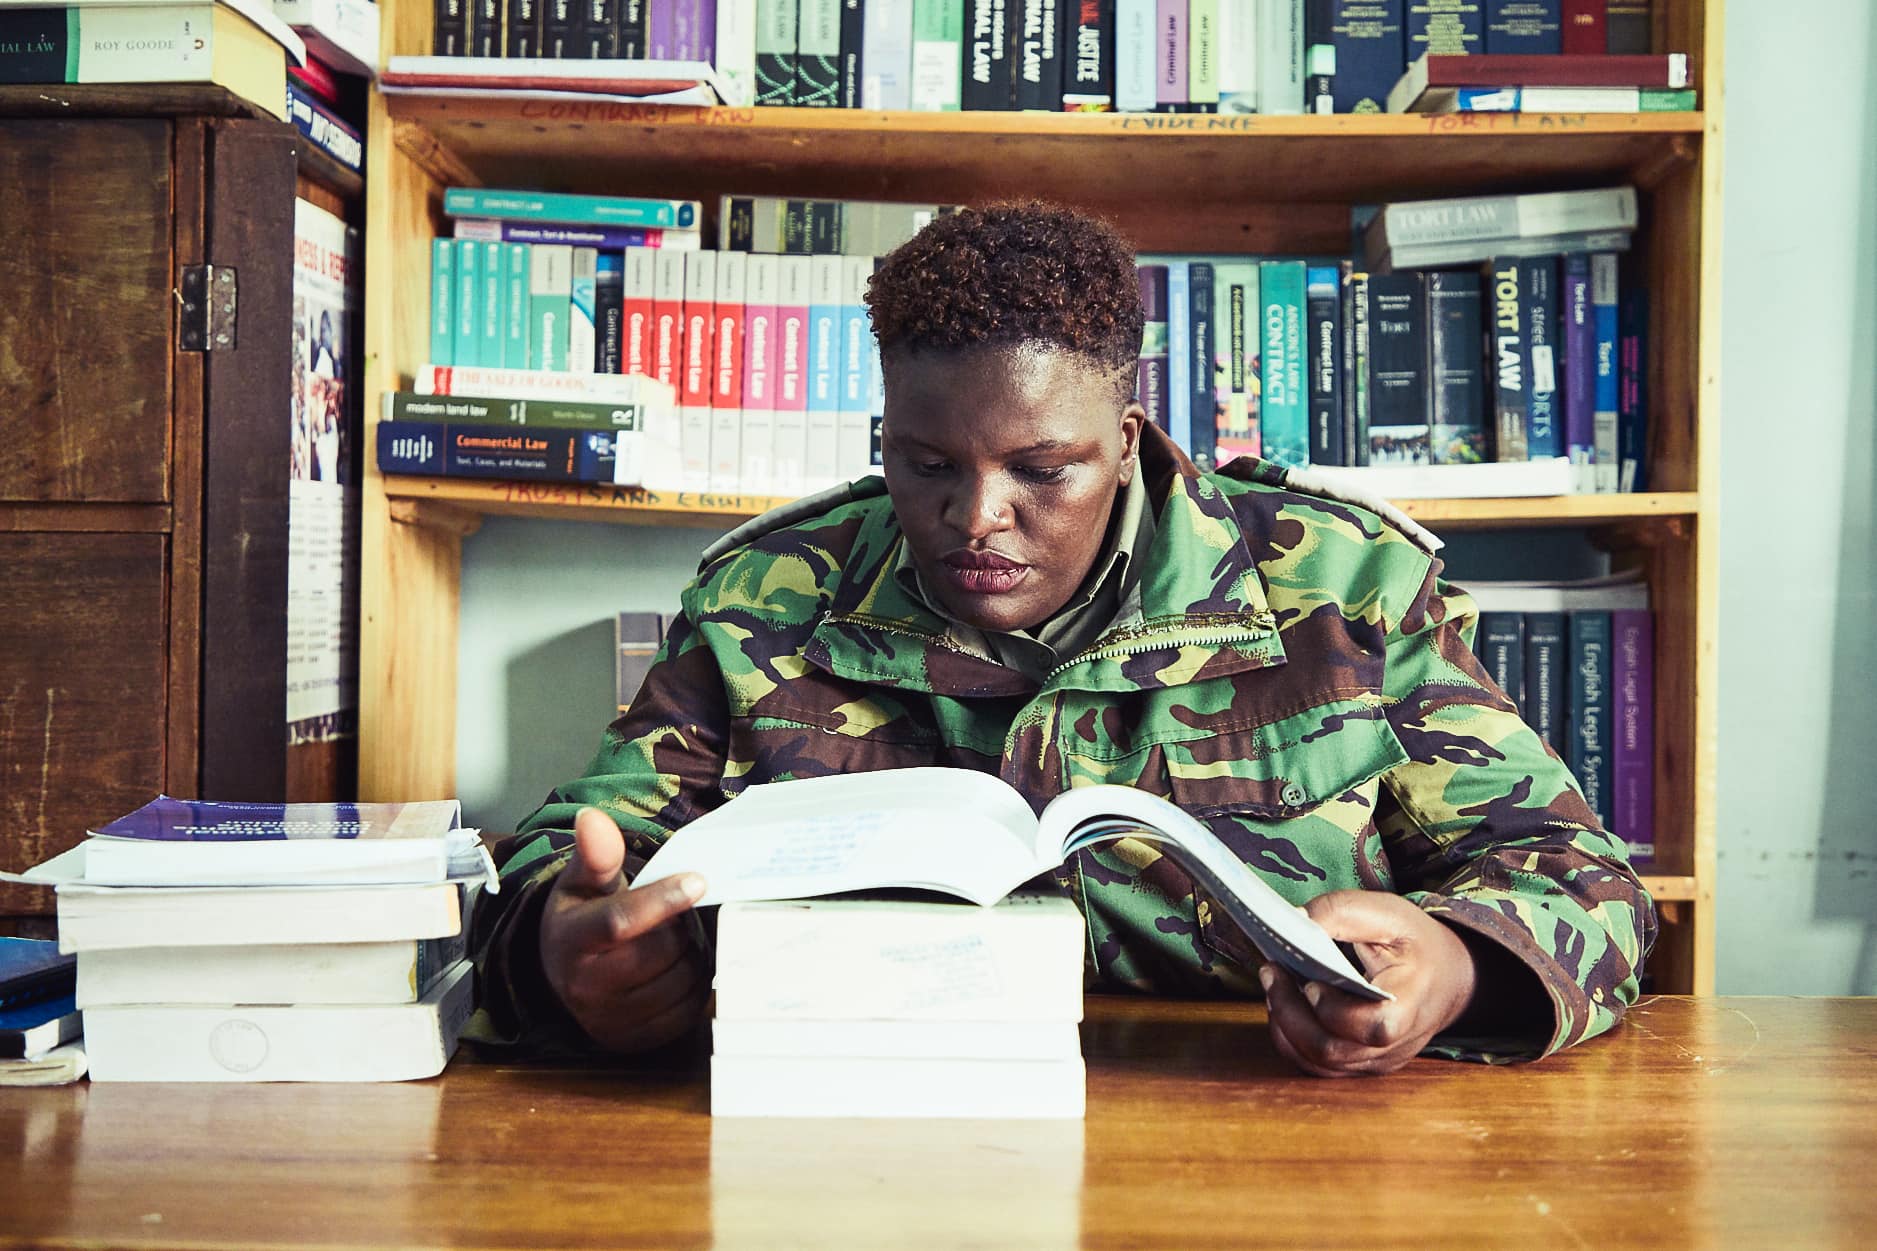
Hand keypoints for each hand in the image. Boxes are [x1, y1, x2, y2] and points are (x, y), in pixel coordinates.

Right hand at [538, 806, 709, 1053]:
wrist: (566, 975)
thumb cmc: (582, 918)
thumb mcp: (583, 882)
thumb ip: (595, 852)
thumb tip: (592, 818)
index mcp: (571, 940)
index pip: (620, 921)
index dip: (663, 899)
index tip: (698, 880)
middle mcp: (585, 987)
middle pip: (661, 949)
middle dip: (679, 925)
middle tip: (674, 914)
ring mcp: (612, 1020)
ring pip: (682, 980)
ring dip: (692, 955)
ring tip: (675, 940)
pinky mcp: (638, 1040)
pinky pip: (689, 1010)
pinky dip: (695, 985)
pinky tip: (677, 968)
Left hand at [1260, 890, 1477, 1077]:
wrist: (1447, 978)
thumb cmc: (1416, 944)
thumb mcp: (1389, 913)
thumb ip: (1341, 912)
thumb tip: (1293, 920)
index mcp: (1412, 1003)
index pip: (1374, 1027)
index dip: (1335, 1010)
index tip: (1310, 980)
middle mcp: (1396, 1043)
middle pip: (1335, 1051)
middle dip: (1291, 1013)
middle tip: (1270, 973)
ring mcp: (1378, 1060)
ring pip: (1320, 1064)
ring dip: (1285, 1027)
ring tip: (1273, 986)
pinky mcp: (1361, 1063)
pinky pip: (1318, 1066)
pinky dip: (1291, 1039)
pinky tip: (1283, 1007)